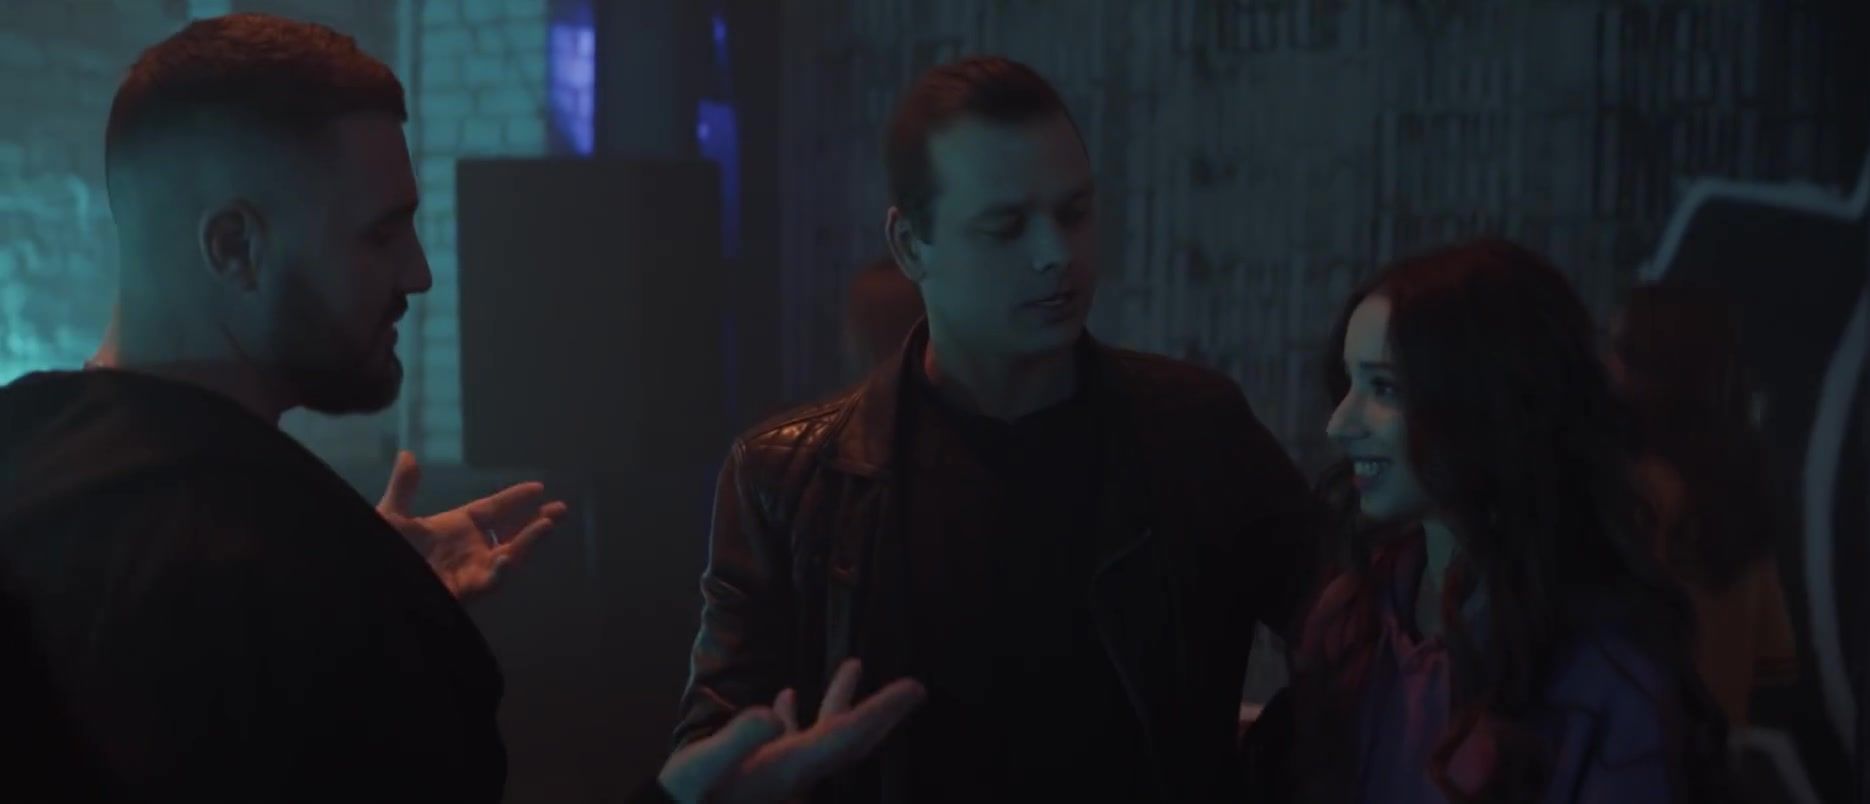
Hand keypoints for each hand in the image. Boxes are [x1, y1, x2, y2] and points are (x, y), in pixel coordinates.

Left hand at [376, 450, 567, 599]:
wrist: (375, 586)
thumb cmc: (381, 553)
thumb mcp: (390, 518)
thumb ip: (403, 489)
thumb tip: (407, 454)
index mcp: (455, 527)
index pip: (494, 510)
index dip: (515, 499)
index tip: (538, 487)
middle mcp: (469, 549)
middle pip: (511, 533)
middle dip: (536, 522)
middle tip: (560, 509)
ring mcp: (470, 571)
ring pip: (509, 556)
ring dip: (529, 542)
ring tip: (547, 524)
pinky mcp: (465, 593)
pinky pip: (489, 582)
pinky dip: (499, 572)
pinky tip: (507, 558)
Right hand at [664, 659, 923, 803]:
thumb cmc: (686, 797)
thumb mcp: (703, 766)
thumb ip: (737, 740)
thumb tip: (770, 714)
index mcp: (790, 767)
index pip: (848, 734)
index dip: (883, 709)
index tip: (914, 689)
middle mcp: (795, 771)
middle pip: (852, 739)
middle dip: (884, 712)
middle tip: (915, 688)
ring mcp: (780, 772)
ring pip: (824, 736)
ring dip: (842, 701)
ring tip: (854, 665)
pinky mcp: (760, 772)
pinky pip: (790, 740)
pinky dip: (794, 716)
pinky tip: (783, 698)